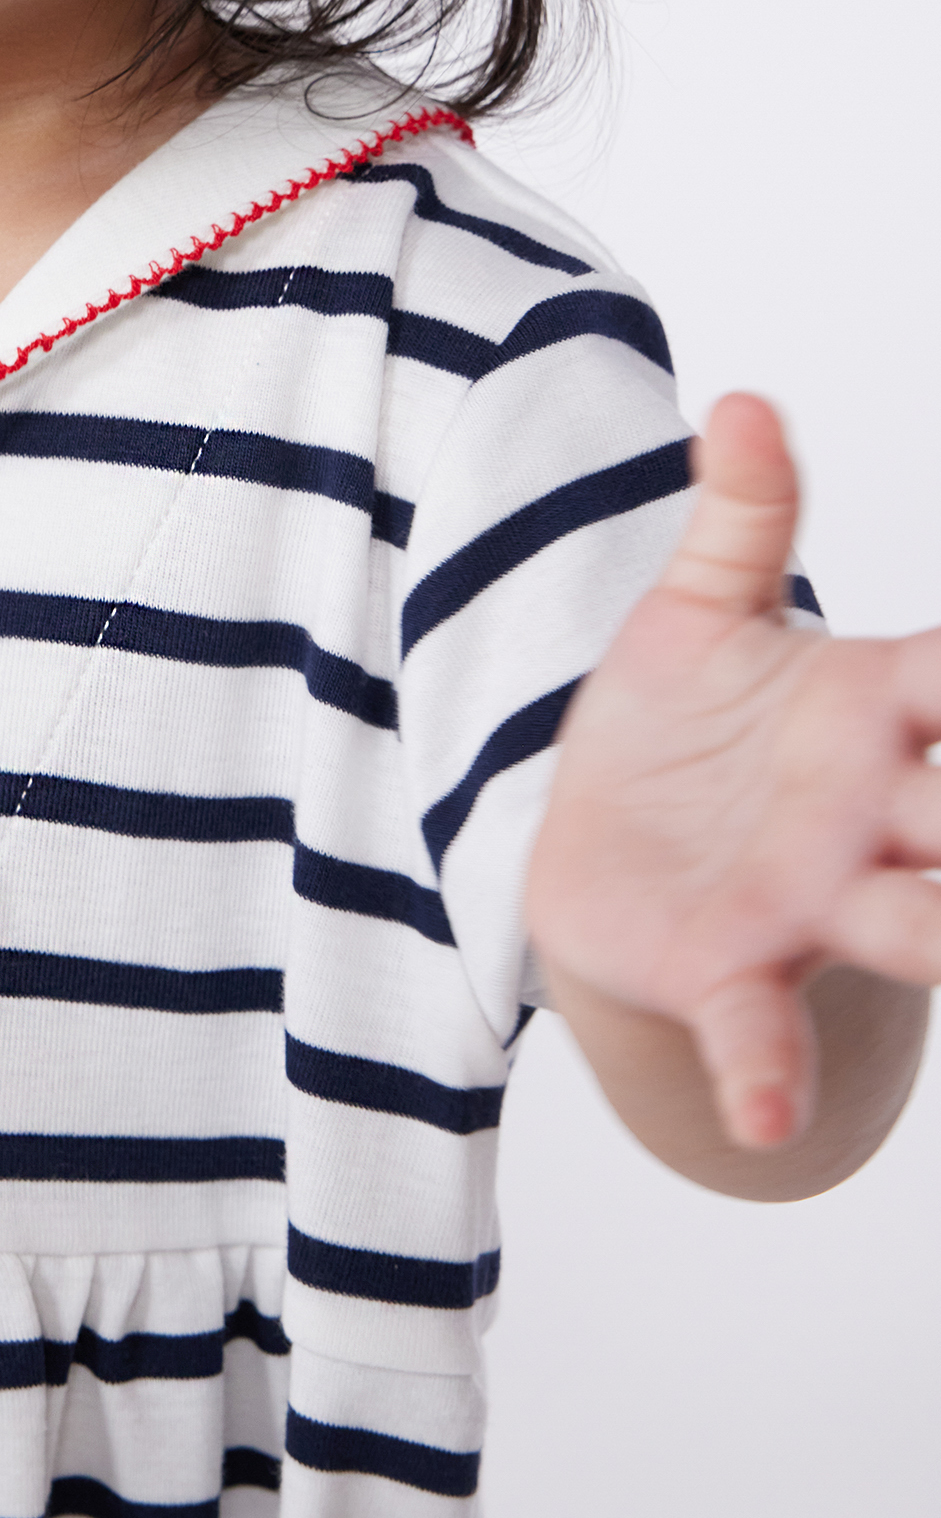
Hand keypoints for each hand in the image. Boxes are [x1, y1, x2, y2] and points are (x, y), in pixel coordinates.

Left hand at [527, 394, 940, 1152]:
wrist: (606, 854)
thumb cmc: (680, 729)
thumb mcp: (699, 613)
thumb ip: (742, 516)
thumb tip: (740, 400)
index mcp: (879, 709)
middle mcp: (877, 813)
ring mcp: (813, 898)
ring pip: (917, 925)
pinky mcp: (729, 967)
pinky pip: (757, 1027)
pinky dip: (765, 1072)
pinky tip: (765, 1117)